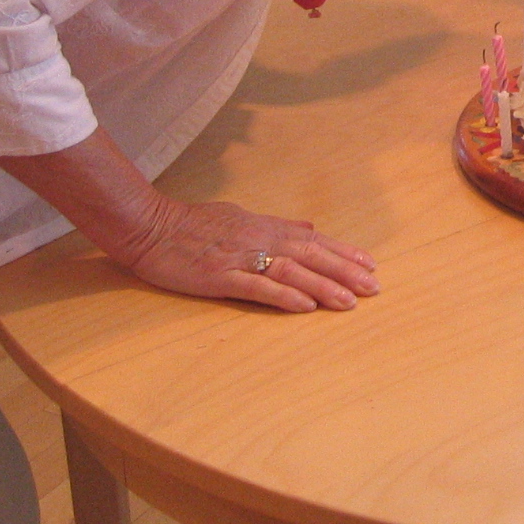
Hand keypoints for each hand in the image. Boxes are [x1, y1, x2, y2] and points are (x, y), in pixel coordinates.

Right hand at [122, 197, 378, 313]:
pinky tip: (305, 306)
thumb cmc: (191, 223)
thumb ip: (276, 225)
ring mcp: (240, 258)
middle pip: (311, 255)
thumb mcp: (240, 216)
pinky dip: (284, 296)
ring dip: (323, 286)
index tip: (371, 265)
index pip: (314, 240)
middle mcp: (259, 239)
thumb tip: (309, 227)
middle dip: (345, 272)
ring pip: (292, 271)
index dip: (344, 253)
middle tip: (374, 287)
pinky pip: (257, 287)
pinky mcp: (220, 276)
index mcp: (265, 227)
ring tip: (350, 302)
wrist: (148, 225)